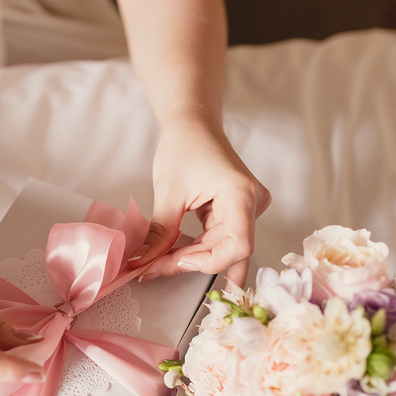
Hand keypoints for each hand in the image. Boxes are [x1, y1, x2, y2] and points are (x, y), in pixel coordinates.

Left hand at [128, 117, 270, 285]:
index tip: (177, 260)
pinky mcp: (235, 213)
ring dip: (190, 260)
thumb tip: (143, 264)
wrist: (194, 125)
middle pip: (227, 251)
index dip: (210, 261)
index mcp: (242, 194)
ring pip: (221, 250)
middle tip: (152, 269)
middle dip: (190, 263)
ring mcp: (246, 210)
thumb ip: (160, 232)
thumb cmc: (184, 146)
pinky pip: (217, 241)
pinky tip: (172, 259)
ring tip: (157, 266)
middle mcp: (252, 205)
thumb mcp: (168, 191)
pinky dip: (195, 251)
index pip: (239, 245)